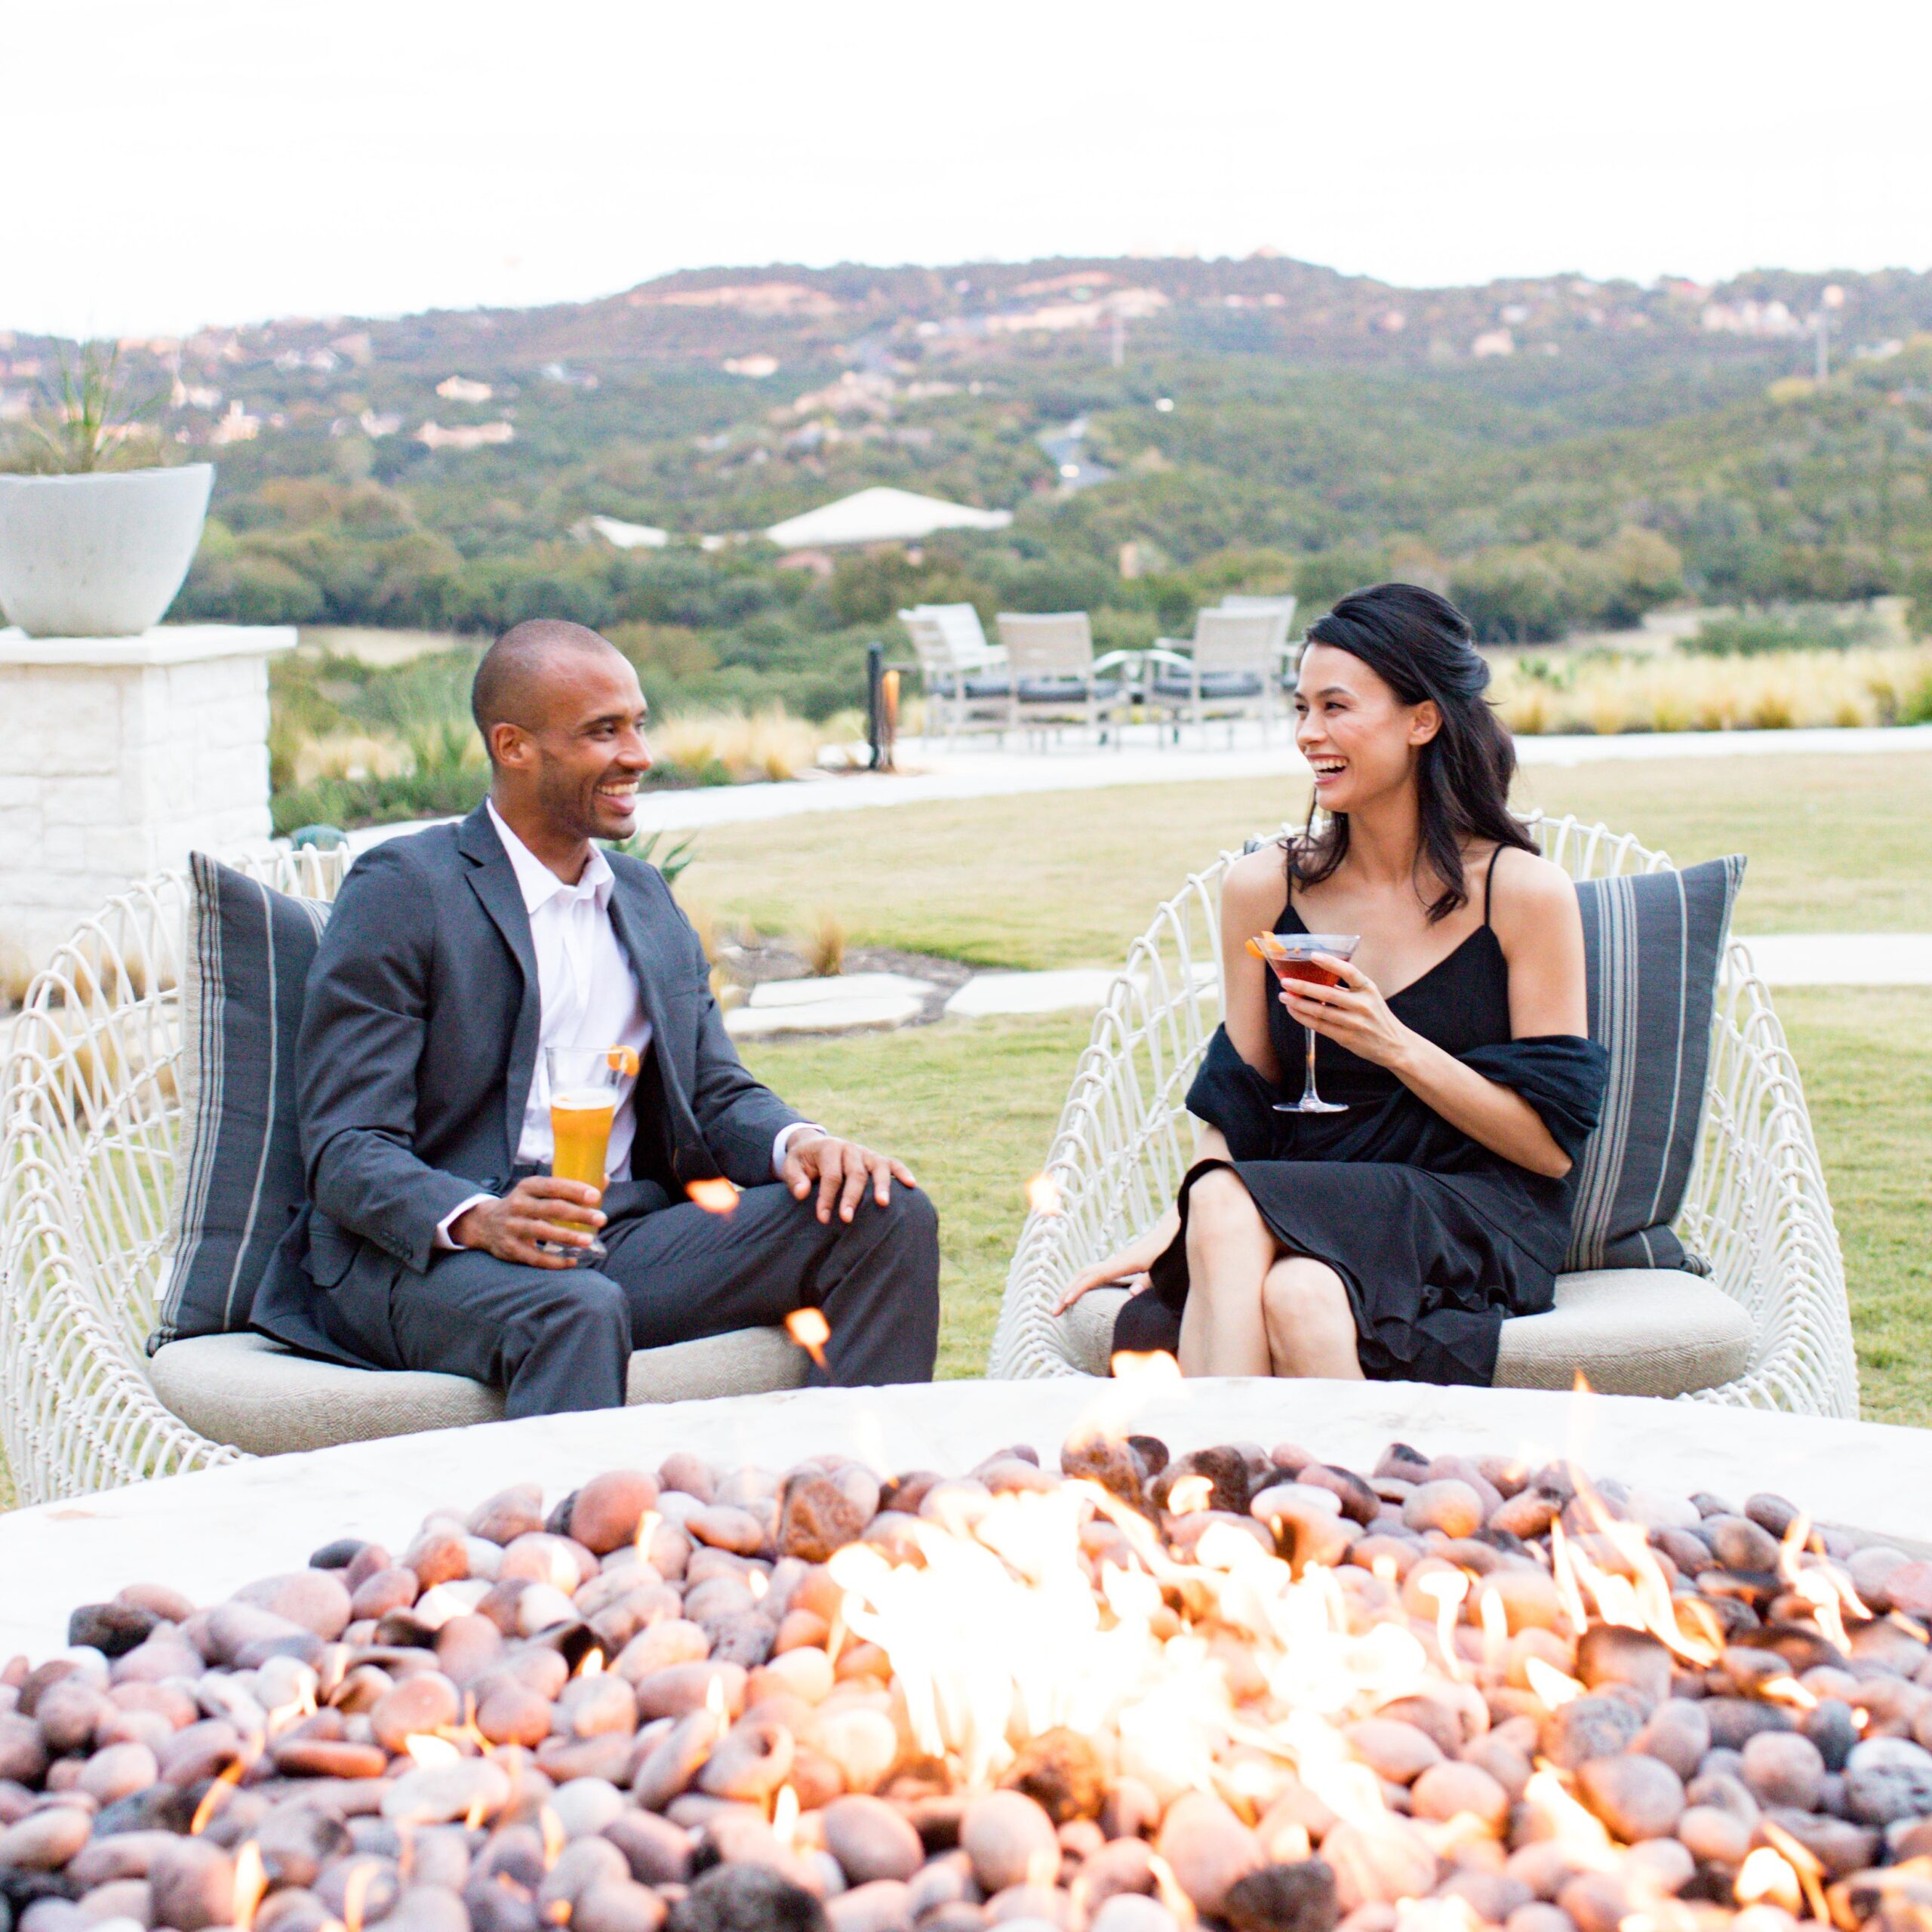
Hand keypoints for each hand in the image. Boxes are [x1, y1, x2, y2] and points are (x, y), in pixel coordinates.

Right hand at [450, 1176, 605, 1268]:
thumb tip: (604, 1179)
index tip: (596, 1196)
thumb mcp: (539, 1191)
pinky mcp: (510, 1249)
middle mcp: (518, 1205)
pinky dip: (555, 1261)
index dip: (575, 1190)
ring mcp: (513, 1227)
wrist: (485, 1223)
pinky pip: (535, 1257)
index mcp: (527, 1187)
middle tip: (601, 1219)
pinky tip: (572, 1261)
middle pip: (552, 1209)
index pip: (553, 1186)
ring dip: (568, 1237)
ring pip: (543, 1232)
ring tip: (589, 1241)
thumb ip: (569, 1187)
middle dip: (579, 1214)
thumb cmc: (524, 1205)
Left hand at [783, 1131, 916, 1224]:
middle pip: (855, 1173)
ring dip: (881, 1186)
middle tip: (847, 1219)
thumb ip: (795, 1179)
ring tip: (882, 1204)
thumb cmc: (804, 1161)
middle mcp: (850, 1149)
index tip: (823, 1218)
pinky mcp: (877, 1159)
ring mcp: (866, 1153)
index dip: (827, 1197)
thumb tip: (803, 1193)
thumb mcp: (792, 1165)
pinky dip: (902, 1172)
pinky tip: (911, 1185)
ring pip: (878, 1167)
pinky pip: (893, 1164)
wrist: (815, 1146)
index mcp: (829, 1148)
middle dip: (851, 1197)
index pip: (831, 1175)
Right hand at [1052, 1227, 1168, 1314]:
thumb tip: (1131, 1295)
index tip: (1066, 1302)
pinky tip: (1079, 1295)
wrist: (1169, 1230)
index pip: (1094, 1277)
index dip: (1079, 1289)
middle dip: (1066, 1292)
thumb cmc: (1166, 1250)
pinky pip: (1093, 1274)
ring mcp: (1115, 1262)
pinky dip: (1081, 1284)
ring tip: (1060, 1306)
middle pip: (1083, 1275)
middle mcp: (1115, 1262)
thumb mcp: (1160, 1268)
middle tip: (1053, 1311)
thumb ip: (1146, 1282)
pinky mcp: (1118, 1264)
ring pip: (1086, 1273)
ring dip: (1071, 1287)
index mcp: (1123, 1264)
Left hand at [1278, 954, 1414, 1070]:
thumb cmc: (1376, 1016)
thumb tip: (1315, 978)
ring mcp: (1354, 1022)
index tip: (1313, 955)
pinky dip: (1303, 1017)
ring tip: (1284, 996)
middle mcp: (1362, 1004)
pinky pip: (1319, 1026)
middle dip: (1303, 986)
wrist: (1394, 1044)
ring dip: (1298, 1003)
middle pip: (1327, 993)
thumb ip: (1347, 988)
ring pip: (1320, 1011)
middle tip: (1285, 981)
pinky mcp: (1347, 1038)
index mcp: (1368, 989)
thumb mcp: (1369, 996)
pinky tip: (1294, 1011)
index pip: (1349, 971)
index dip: (1331, 962)